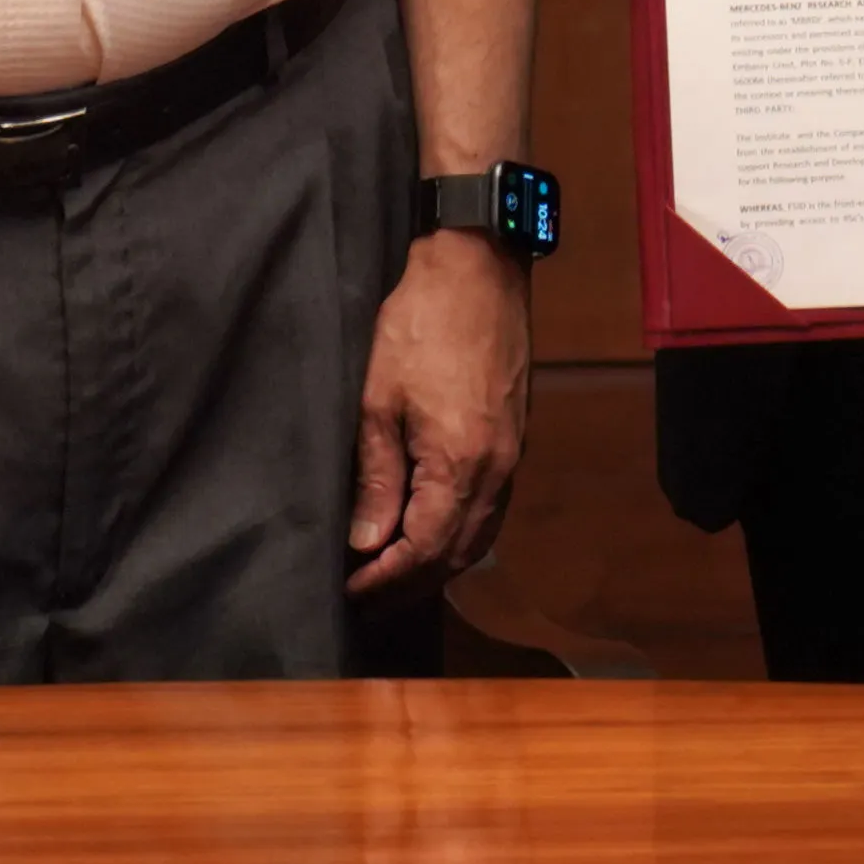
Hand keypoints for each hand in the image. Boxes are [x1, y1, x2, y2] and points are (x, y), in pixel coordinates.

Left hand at [348, 234, 531, 592]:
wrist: (479, 266)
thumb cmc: (421, 321)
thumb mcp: (379, 398)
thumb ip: (376, 477)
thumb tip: (366, 542)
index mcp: (461, 464)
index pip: (424, 551)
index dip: (385, 580)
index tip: (349, 593)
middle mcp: (497, 470)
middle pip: (456, 554)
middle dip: (410, 583)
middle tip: (364, 597)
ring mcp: (512, 455)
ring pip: (479, 536)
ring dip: (436, 563)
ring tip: (392, 574)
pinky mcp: (514, 438)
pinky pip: (491, 508)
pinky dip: (460, 533)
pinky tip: (431, 531)